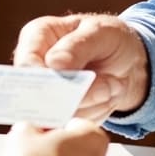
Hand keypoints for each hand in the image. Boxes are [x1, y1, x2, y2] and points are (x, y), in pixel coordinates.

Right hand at [14, 14, 149, 119]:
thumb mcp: (101, 32)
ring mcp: (45, 93)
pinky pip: (73, 124)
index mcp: (36, 37)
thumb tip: (54, 63)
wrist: (128, 61)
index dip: (45, 80)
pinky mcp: (59, 113)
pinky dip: (97, 112)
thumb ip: (78, 45)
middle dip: (78, 95)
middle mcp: (35, 67)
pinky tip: (109, 96)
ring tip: (113, 85)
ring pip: (59, 113)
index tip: (72, 84)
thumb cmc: (110, 38)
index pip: (26, 65)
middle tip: (108, 86)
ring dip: (93, 103)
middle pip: (40, 96)